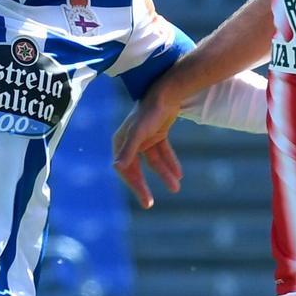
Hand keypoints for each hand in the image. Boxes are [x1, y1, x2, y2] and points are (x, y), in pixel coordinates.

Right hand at [111, 92, 184, 210]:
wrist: (168, 92)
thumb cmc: (150, 112)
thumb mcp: (139, 133)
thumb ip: (128, 150)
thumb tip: (117, 167)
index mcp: (121, 142)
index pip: (125, 169)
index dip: (134, 185)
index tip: (145, 199)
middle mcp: (130, 141)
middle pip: (136, 169)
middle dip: (144, 186)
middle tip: (149, 204)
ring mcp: (144, 138)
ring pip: (154, 162)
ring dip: (164, 174)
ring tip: (176, 187)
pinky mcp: (157, 134)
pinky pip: (163, 153)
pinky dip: (170, 163)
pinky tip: (179, 174)